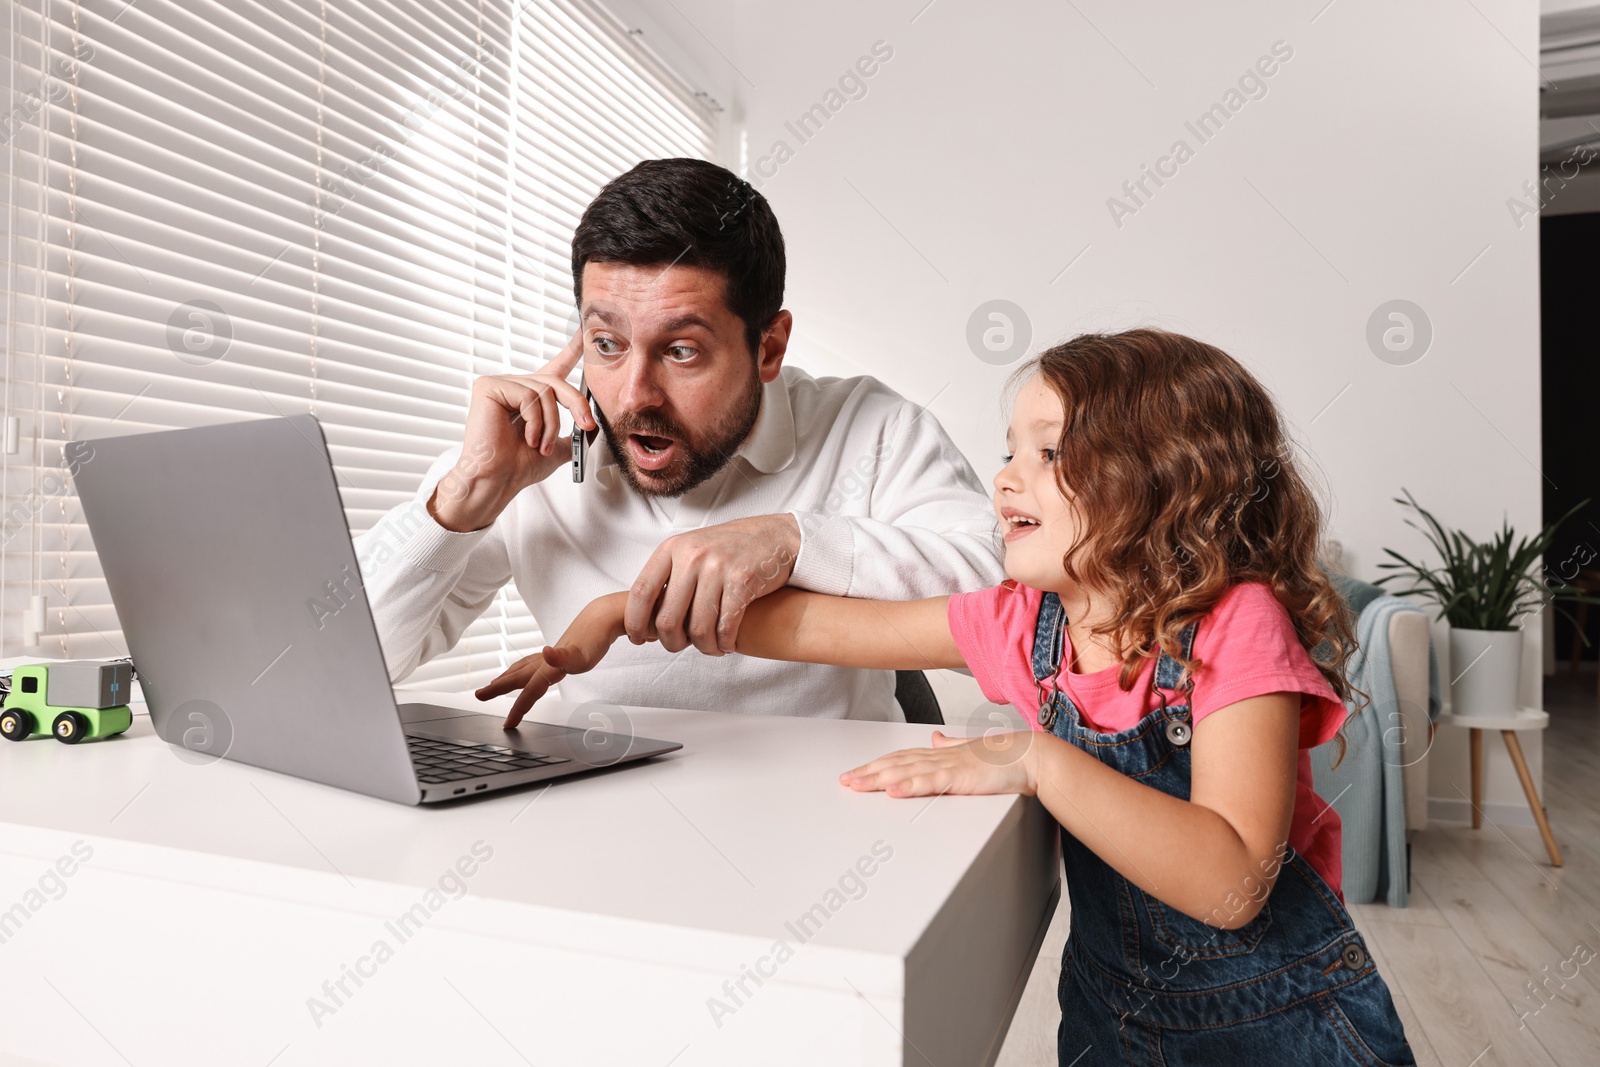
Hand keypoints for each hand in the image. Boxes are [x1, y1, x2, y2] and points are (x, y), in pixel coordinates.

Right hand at [431, 331, 596, 531]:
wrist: (497, 481)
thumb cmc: (518, 467)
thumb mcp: (558, 448)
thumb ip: (575, 434)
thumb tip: (593, 424)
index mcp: (531, 397)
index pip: (555, 368)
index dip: (571, 351)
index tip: (584, 334)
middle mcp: (516, 386)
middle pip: (557, 382)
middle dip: (576, 404)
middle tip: (585, 425)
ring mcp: (500, 384)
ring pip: (545, 391)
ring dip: (551, 423)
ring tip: (540, 445)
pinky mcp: (489, 387)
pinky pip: (528, 396)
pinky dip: (535, 421)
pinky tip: (527, 438)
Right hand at [478, 592, 628, 726]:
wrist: (604, 617)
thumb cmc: (595, 639)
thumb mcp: (582, 654)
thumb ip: (563, 656)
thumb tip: (546, 652)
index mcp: (549, 666)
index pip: (530, 691)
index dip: (518, 708)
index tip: (507, 724)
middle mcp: (545, 660)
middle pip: (517, 676)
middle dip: (497, 688)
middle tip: (479, 696)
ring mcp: (550, 655)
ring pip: (523, 668)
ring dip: (507, 677)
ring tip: (495, 683)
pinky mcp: (558, 651)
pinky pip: (534, 663)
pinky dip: (524, 669)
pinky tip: (529, 671)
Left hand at [625, 514, 800, 655]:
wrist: (776, 536)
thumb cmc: (732, 550)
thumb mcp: (693, 550)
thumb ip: (670, 577)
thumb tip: (646, 619)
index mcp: (673, 548)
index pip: (641, 592)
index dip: (635, 622)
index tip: (639, 638)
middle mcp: (692, 556)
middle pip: (667, 619)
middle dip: (672, 642)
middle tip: (681, 646)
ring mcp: (717, 568)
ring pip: (698, 628)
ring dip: (704, 647)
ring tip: (711, 647)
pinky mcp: (742, 582)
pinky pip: (725, 627)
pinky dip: (725, 643)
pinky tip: (727, 643)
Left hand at [838, 730, 1038, 797]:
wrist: (1032, 757)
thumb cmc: (1007, 756)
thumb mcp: (971, 750)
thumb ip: (951, 745)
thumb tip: (935, 739)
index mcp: (941, 754)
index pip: (900, 759)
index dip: (876, 765)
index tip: (857, 772)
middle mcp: (939, 757)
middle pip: (895, 764)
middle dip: (868, 773)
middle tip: (845, 781)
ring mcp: (948, 766)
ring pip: (905, 772)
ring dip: (878, 779)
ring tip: (857, 785)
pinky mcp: (959, 777)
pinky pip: (929, 783)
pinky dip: (909, 786)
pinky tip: (892, 791)